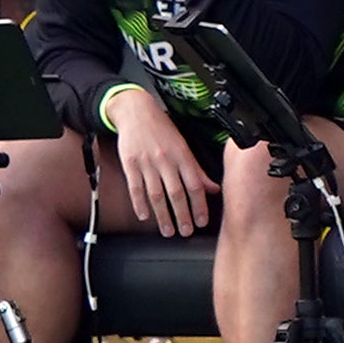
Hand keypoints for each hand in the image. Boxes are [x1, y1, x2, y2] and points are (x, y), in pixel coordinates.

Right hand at [105, 90, 213, 235]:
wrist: (136, 111)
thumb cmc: (162, 128)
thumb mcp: (183, 145)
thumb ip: (197, 169)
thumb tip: (213, 188)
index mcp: (182, 155)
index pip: (195, 185)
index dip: (200, 205)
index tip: (202, 221)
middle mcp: (166, 160)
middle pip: (176, 193)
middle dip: (183, 215)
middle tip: (186, 232)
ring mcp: (147, 163)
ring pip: (157, 194)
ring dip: (163, 215)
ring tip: (168, 230)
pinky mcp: (130, 164)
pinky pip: (135, 187)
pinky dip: (139, 203)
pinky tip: (144, 216)